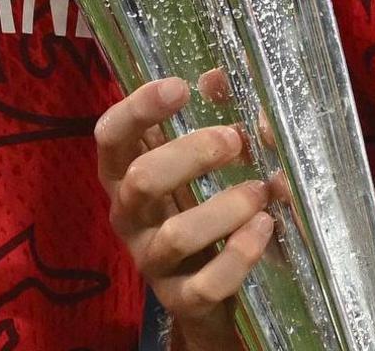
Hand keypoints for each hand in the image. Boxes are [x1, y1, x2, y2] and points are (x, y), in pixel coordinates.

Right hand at [95, 76, 279, 350]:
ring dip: (224, 208)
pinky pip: (205, 285)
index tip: (180, 86)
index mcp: (124, 174)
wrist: (203, 292)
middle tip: (235, 140)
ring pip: (176, 236)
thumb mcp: (196, 162)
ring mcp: (152, 261)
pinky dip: (238, 256)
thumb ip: (210, 115)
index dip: (137, 108)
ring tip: (262, 191)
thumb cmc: (196, 209)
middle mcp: (128, 216)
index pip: (110, 137)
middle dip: (191, 154)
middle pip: (141, 180)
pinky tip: (264, 228)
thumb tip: (222, 75)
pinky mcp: (181, 298)